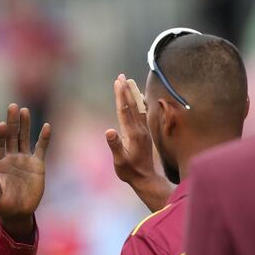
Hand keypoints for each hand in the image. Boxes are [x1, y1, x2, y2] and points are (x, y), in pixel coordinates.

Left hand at [0, 103, 49, 238]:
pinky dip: (44, 138)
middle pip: (11, 136)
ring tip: (24, 110)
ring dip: (25, 125)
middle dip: (12, 122)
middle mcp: (11, 158)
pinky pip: (41, 148)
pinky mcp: (37, 164)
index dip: (0, 135)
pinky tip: (47, 127)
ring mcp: (24, 160)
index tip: (2, 125)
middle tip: (12, 106)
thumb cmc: (3, 205)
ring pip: (24, 138)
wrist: (18, 212)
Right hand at [105, 74, 171, 211]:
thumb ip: (114, 146)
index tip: (118, 82)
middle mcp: (140, 129)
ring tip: (129, 82)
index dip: (120, 96)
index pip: (125, 110)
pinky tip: (138, 98)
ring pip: (138, 107)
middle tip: (121, 76)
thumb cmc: (129, 171)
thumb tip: (109, 131)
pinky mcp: (145, 133)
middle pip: (132, 105)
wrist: (145, 178)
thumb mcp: (119, 161)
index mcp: (132, 134)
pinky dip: (139, 103)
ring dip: (133, 94)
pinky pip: (142, 113)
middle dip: (126, 90)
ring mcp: (144, 130)